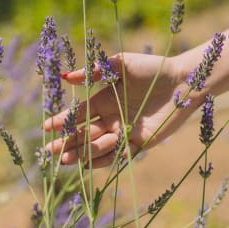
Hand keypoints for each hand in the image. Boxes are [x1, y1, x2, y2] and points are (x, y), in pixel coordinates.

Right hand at [44, 52, 198, 167]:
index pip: (79, 114)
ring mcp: (126, 131)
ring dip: (82, 153)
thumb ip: (95, 72)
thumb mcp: (120, 64)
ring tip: (66, 159)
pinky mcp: (141, 142)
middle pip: (85, 134)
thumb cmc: (152, 68)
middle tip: (49, 151)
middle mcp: (113, 117)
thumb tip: (66, 78)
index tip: (45, 128)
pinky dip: (105, 160)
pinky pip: (120, 154)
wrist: (182, 80)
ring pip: (99, 146)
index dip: (62, 121)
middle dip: (67, 142)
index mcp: (106, 99)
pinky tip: (89, 164)